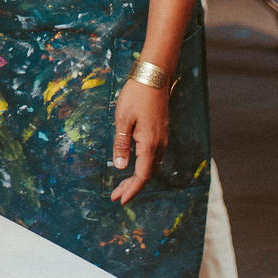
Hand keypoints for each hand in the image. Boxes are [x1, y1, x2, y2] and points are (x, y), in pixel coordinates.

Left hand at [111, 79, 169, 204]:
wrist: (154, 77)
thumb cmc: (136, 95)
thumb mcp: (122, 119)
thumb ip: (121, 144)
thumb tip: (120, 167)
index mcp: (149, 144)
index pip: (142, 176)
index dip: (132, 190)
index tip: (120, 200)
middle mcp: (159, 145)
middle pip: (147, 174)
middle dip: (132, 187)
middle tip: (115, 196)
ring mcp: (162, 139)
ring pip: (151, 167)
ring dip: (137, 178)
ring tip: (121, 186)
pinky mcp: (160, 133)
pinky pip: (153, 157)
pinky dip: (142, 167)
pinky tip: (132, 167)